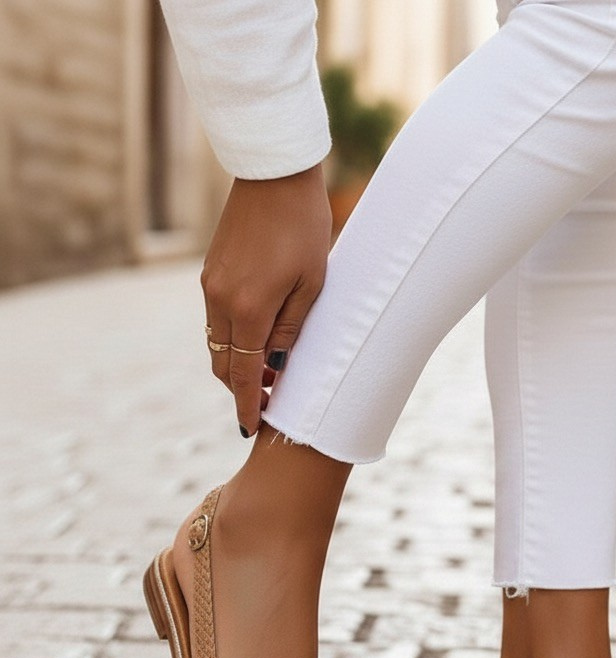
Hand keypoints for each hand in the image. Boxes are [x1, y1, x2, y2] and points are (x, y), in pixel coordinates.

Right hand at [200, 163, 331, 436]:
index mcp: (249, 310)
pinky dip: (232, 341)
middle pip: (225, 364)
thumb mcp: (312, 285)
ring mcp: (210, 287)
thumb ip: (291, 330)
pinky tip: (255, 343)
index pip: (245, 374)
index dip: (248, 404)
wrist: (273, 176)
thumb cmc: (304, 229)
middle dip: (241, 390)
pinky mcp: (210, 273)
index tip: (251, 428)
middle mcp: (220, 302)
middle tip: (268, 405)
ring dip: (237, 366)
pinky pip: (216, 321)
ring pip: (217, 344)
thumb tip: (275, 365)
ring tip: (266, 378)